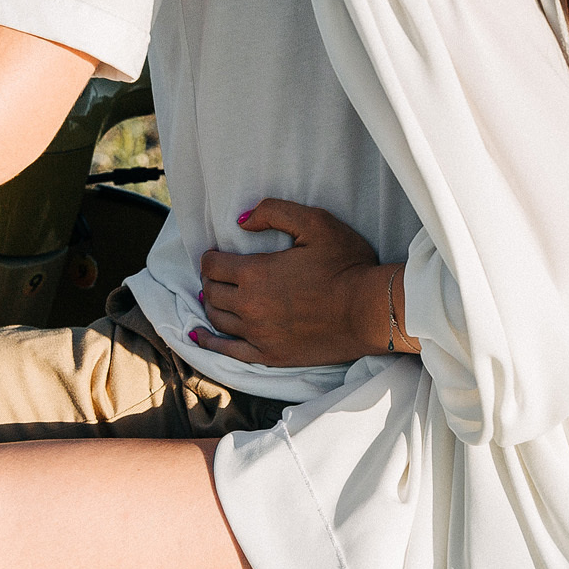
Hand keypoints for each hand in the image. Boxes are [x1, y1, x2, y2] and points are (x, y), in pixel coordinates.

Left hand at [193, 199, 382, 367]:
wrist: (369, 311)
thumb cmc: (346, 264)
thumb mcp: (315, 223)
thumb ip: (274, 212)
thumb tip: (241, 220)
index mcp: (254, 273)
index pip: (212, 265)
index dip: (211, 257)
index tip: (218, 255)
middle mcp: (249, 306)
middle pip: (211, 292)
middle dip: (210, 280)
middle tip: (220, 275)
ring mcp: (258, 334)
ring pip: (217, 319)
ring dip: (211, 305)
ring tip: (215, 297)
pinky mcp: (270, 356)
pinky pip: (229, 352)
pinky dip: (210, 342)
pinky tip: (199, 336)